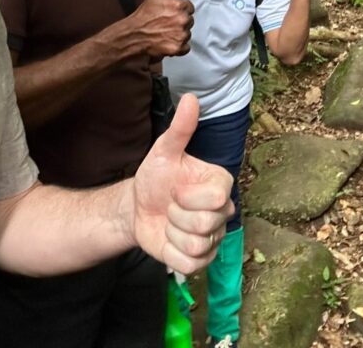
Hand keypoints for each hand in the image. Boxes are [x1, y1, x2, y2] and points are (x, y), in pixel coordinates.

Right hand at [129, 0, 193, 58]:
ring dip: (179, 33)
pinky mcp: (178, 47)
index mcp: (180, 5)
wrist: (133, 34)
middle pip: (189, 20)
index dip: (179, 10)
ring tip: (165, 32)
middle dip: (179, 21)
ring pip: (188, 33)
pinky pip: (186, 47)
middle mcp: (183, 19)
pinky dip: (178, 46)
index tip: (169, 13)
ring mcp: (181, 34)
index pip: (189, 7)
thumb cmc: (144, 14)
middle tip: (166, 23)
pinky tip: (168, 41)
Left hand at [130, 95, 233, 273]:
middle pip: (206, 224)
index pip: (216, 199)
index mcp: (220, 184)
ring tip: (169, 221)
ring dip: (172, 233)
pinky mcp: (201, 260)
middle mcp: (224, 212)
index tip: (175, 189)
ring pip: (197, 245)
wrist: (138, 206)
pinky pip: (190, 264)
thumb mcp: (164, 151)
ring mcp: (214, 237)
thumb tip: (191, 98)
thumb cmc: (156, 177)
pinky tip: (168, 238)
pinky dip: (171, 253)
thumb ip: (181, 128)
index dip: (188, 197)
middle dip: (176, 215)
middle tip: (169, 206)